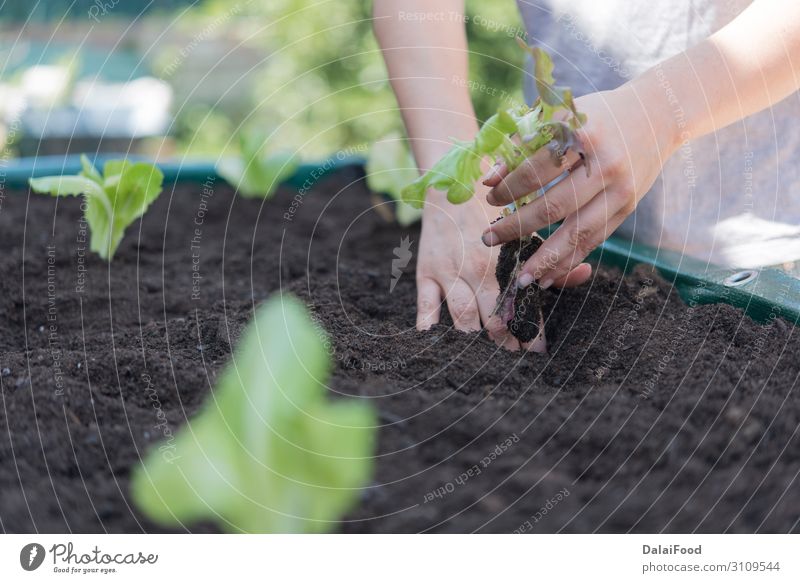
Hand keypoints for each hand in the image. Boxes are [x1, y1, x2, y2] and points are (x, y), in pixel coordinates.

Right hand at [416, 184, 590, 350]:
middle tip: (513, 361)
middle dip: (505, 343)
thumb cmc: (494, 212)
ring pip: (464, 317)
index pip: (524, 305)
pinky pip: (425, 303)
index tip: (539, 353)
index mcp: (508, 262)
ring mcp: (451, 272)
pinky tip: (435, 341)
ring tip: (483, 359)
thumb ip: (553, 258)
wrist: (452, 185)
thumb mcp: (526, 231)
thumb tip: (585, 274)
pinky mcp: (426, 271)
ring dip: (474, 340)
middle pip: (494, 318)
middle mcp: (480, 270)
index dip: (533, 333)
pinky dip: (429, 324)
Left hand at [480, 83, 676, 288]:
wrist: (657, 115)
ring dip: (546, 259)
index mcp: (583, 135)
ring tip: (521, 277)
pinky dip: (570, 261)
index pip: (537, 169)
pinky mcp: (627, 208)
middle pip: (554, 206)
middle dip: (517, 227)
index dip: (509, 187)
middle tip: (487, 239)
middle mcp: (604, 165)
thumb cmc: (597, 115)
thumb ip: (522, 145)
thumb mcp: (560, 117)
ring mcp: (619, 190)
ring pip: (577, 233)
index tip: (490, 198)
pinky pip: (594, 241)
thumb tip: (488, 180)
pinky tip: (547, 276)